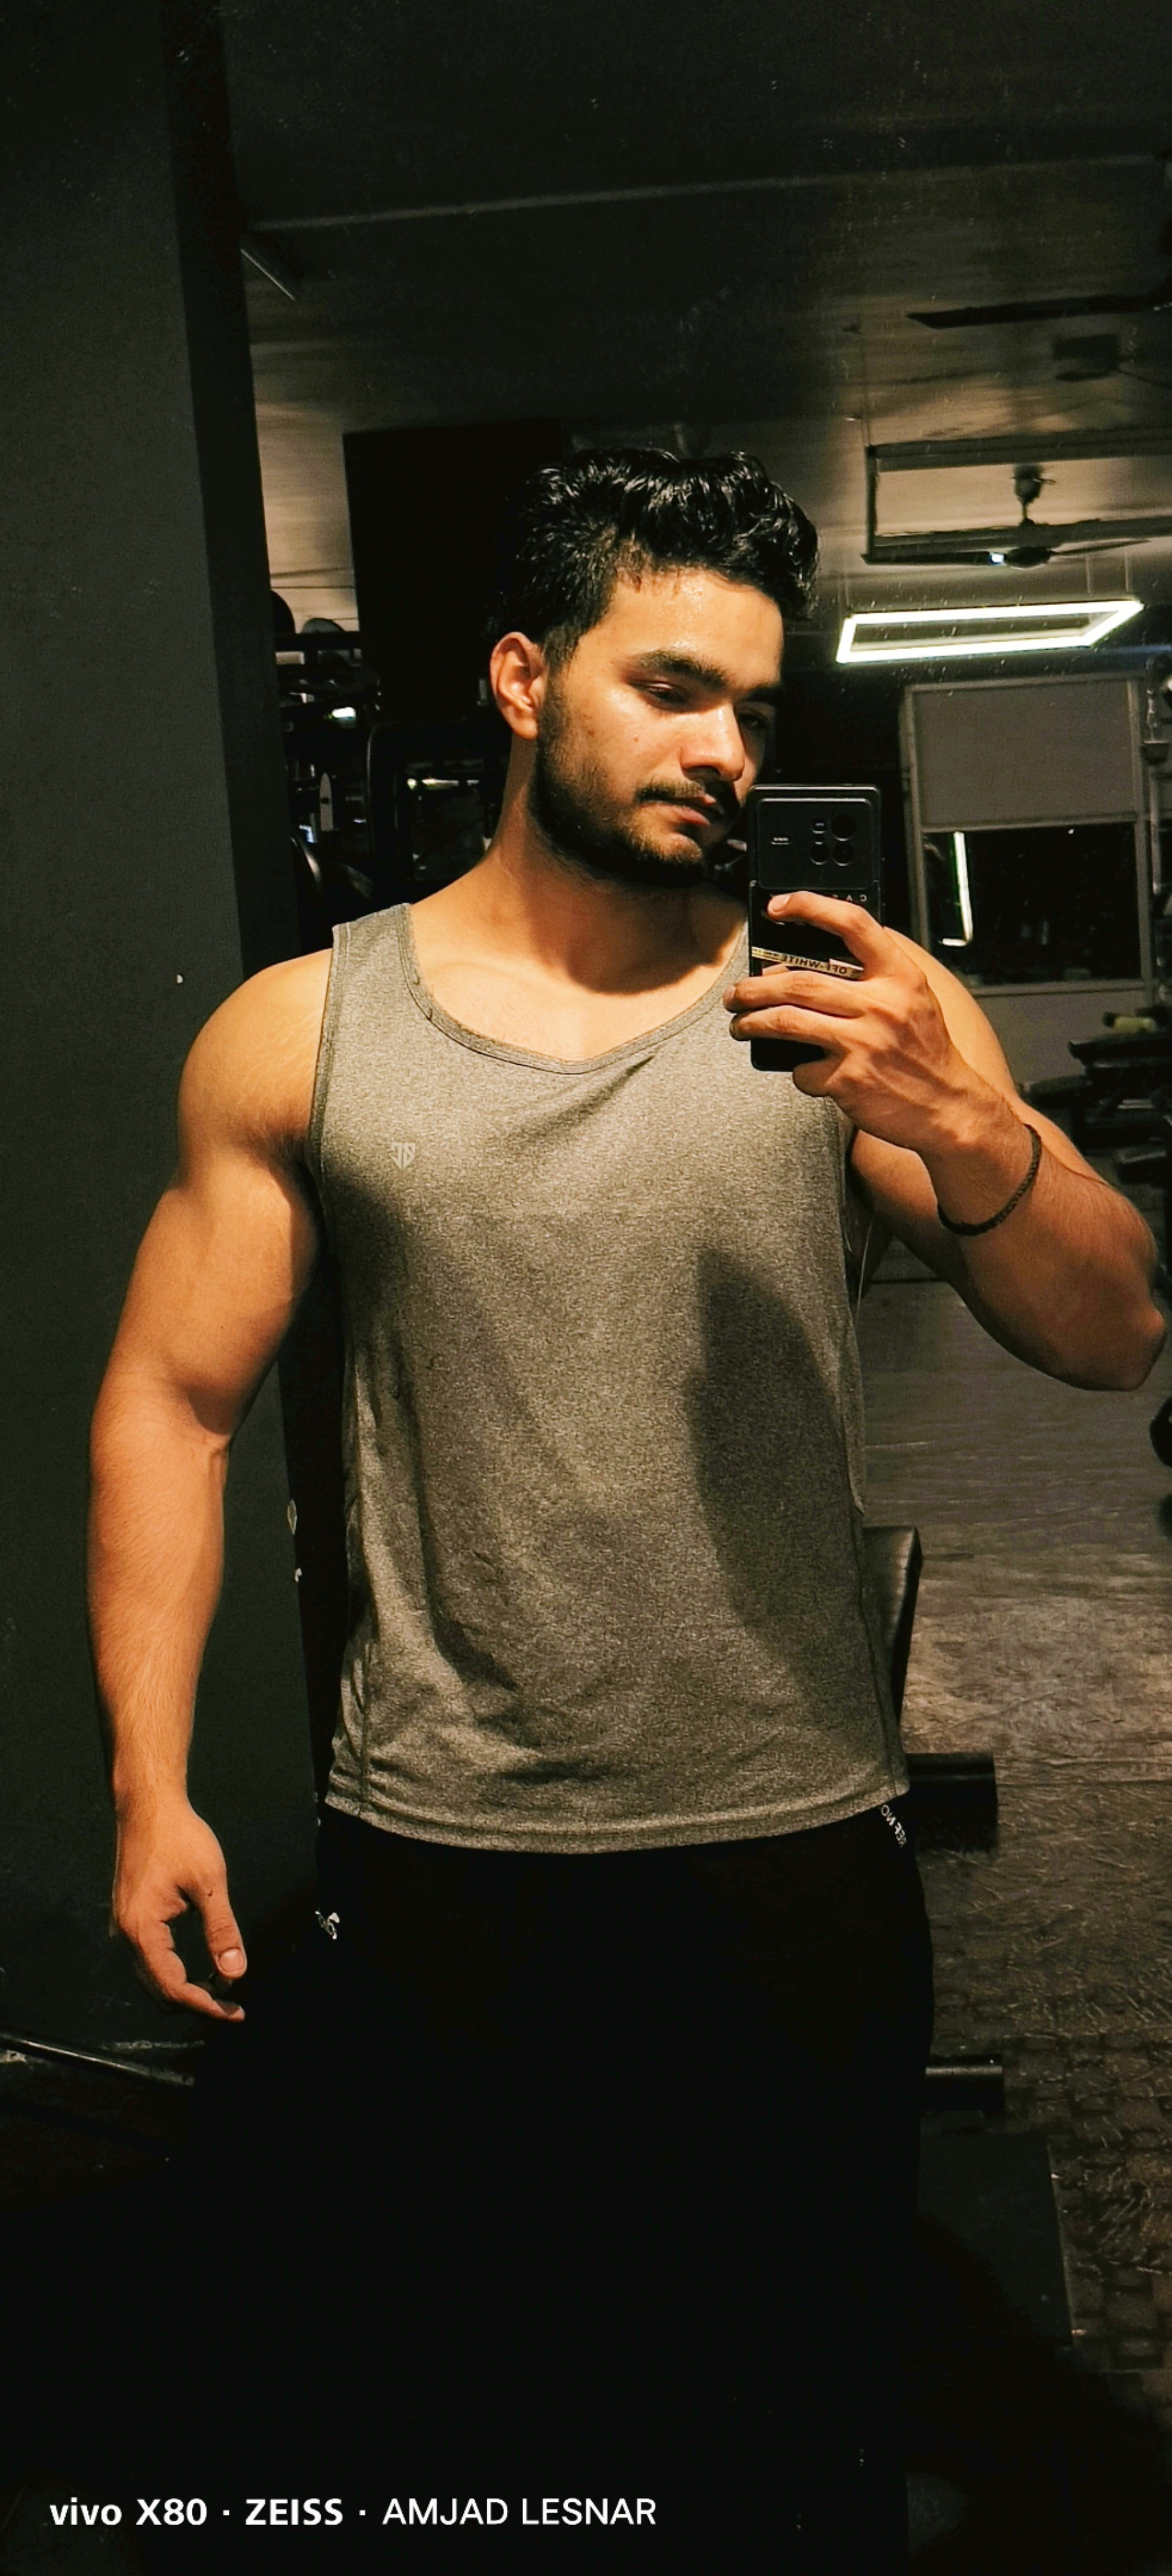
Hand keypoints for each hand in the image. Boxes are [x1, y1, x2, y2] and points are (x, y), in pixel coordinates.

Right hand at [111, 1796, 246, 2020]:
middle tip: (232, 2005)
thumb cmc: (178, 1836)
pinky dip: (174, 1971)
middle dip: (195, 2002)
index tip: (234, 2012)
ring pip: (152, 1979)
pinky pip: (149, 1960)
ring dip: (184, 1989)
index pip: (173, 1988)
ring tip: (221, 1987)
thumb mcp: (209, 1883)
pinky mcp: (130, 1919)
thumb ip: (221, 1930)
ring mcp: (124, 1928)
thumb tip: (235, 1974)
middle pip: (159, 1992)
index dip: (205, 2005)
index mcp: (142, 1930)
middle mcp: (126, 1935)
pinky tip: (200, 1965)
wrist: (147, 1806)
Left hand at [723, 888, 989, 1155]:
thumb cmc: (924, 1051)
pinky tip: (802, 1069)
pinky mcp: (848, 1079)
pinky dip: (796, 1071)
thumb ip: (874, 975)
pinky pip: (802, 1070)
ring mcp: (863, 1042)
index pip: (853, 923)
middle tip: (737, 993)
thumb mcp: (913, 998)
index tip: (778, 906)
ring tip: (740, 1024)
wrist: (947, 1106)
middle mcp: (881, 1005)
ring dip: (752, 1022)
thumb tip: (804, 966)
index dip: (810, 906)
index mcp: (900, 976)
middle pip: (798, 982)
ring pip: (786, 1021)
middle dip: (755, 986)